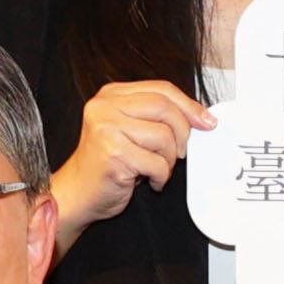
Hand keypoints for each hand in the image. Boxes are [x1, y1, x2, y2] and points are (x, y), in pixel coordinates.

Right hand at [50, 80, 207, 230]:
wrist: (77, 193)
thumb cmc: (106, 164)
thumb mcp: (130, 130)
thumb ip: (156, 117)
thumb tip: (199, 117)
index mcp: (111, 95)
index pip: (161, 89)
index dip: (189, 105)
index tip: (206, 121)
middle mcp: (105, 107)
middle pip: (164, 107)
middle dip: (183, 132)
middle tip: (180, 152)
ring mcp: (106, 129)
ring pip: (164, 136)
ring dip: (169, 159)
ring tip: (156, 169)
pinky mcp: (112, 153)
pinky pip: (157, 163)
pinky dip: (160, 176)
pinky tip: (149, 180)